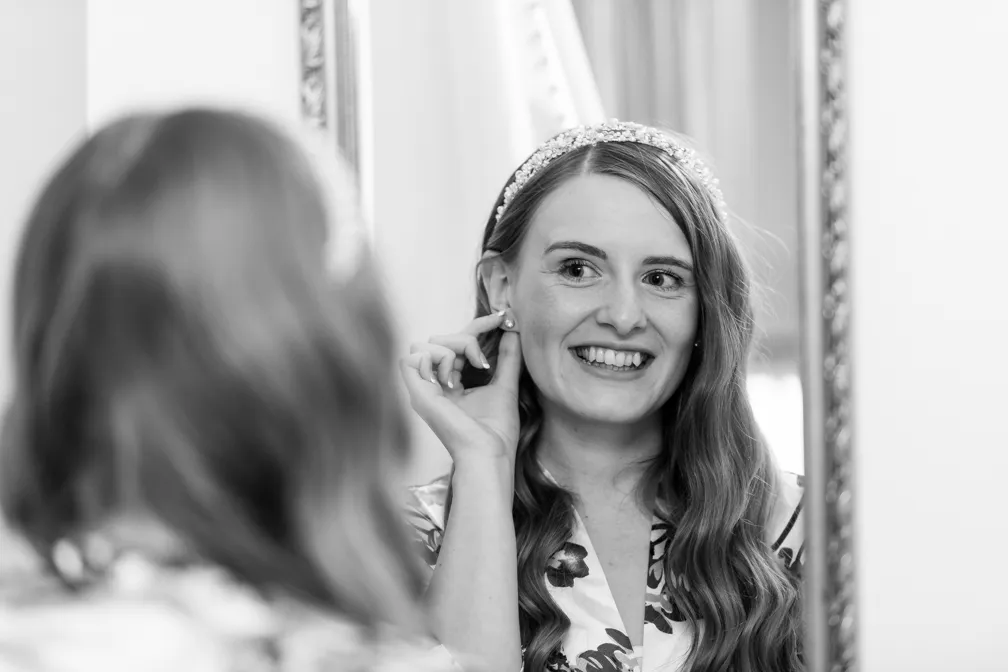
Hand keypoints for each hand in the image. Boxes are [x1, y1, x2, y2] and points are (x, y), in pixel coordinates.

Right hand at [400, 312, 522, 465]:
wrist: (488, 452)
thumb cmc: (496, 430)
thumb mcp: (506, 385)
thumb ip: (508, 358)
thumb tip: (514, 331)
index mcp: (451, 384)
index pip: (457, 343)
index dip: (478, 326)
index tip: (502, 317)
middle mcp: (434, 384)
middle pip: (440, 339)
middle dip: (466, 340)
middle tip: (482, 363)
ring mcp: (424, 389)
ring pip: (426, 344)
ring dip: (451, 352)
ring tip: (464, 377)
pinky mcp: (418, 393)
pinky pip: (413, 357)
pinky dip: (435, 359)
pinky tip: (451, 379)